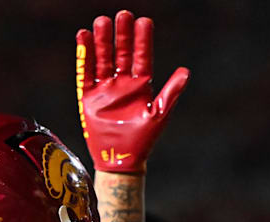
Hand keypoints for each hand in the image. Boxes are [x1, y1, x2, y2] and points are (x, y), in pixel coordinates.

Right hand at [75, 10, 188, 172]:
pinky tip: (83, 37)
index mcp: (141, 85)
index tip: (144, 21)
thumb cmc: (143, 139)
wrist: (121, 158)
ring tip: (102, 21)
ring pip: (103, 58)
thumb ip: (171, 92)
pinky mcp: (88, 96)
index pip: (142, 57)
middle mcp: (123, 83)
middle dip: (122, 35)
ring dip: (102, 41)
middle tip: (122, 15)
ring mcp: (105, 88)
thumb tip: (186, 71)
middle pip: (122, 53)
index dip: (143, 40)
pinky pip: (85, 72)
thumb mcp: (159, 114)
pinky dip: (84, 55)